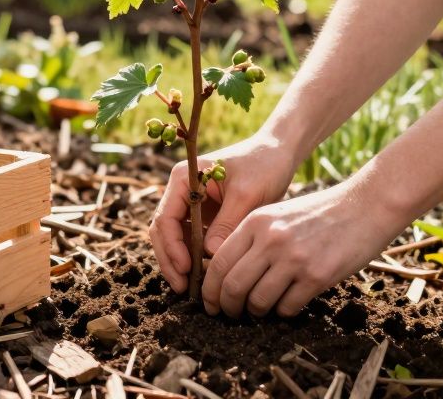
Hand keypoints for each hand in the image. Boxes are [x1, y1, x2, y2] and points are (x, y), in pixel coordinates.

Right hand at [149, 133, 299, 292]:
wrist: (279, 154)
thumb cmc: (263, 166)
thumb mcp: (247, 194)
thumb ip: (227, 223)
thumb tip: (209, 255)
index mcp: (184, 178)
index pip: (166, 217)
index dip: (172, 247)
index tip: (187, 269)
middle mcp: (182, 191)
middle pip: (163, 231)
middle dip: (171, 260)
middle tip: (183, 287)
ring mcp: (191, 204)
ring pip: (175, 239)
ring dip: (180, 263)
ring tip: (192, 288)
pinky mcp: (204, 216)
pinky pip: (192, 241)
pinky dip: (195, 258)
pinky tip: (206, 276)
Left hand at [201, 179, 406, 317]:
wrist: (364, 207)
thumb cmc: (319, 212)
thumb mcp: (278, 214)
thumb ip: (252, 238)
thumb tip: (226, 274)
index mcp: (256, 221)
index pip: (218, 261)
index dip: (209, 288)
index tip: (210, 302)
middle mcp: (271, 239)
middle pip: (233, 286)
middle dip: (227, 307)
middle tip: (230, 314)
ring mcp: (294, 258)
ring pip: (258, 301)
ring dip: (256, 312)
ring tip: (260, 311)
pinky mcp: (317, 276)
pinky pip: (287, 307)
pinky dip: (283, 312)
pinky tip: (288, 303)